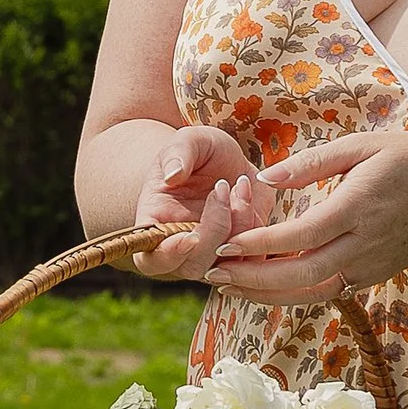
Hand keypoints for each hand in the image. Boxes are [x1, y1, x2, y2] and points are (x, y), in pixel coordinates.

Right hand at [132, 125, 268, 281]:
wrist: (225, 160)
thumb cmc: (198, 151)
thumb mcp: (188, 142)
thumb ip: (179, 154)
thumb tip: (173, 176)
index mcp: (156, 226)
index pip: (152, 260)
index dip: (169, 256)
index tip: (190, 237)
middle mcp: (182, 249)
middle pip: (194, 266)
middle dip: (214, 229)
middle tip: (221, 186)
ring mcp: (213, 254)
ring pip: (228, 264)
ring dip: (239, 225)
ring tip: (238, 183)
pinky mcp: (241, 250)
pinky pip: (253, 253)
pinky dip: (255, 224)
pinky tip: (246, 191)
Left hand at [208, 129, 407, 300]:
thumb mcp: (362, 145)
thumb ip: (311, 165)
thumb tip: (264, 179)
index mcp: (357, 208)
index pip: (299, 237)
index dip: (258, 246)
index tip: (223, 244)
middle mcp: (364, 245)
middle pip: (300, 276)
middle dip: (252, 279)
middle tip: (213, 273)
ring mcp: (371, 266)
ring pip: (312, 293)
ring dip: (267, 295)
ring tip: (231, 287)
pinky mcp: (375, 276)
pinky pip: (328, 291)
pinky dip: (294, 294)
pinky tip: (266, 287)